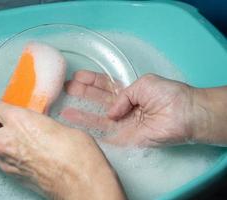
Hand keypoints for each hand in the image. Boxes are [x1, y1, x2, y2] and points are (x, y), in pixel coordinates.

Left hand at [0, 97, 125, 199]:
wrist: (80, 181)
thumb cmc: (76, 151)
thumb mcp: (60, 126)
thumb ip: (41, 123)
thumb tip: (39, 124)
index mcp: (20, 120)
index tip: (2, 106)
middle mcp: (6, 140)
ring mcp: (6, 161)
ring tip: (9, 139)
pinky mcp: (12, 176)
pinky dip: (1, 155)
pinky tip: (18, 153)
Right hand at [62, 71, 195, 146]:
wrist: (184, 114)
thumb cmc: (167, 94)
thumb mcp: (143, 83)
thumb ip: (123, 95)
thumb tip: (110, 112)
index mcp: (128, 92)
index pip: (105, 86)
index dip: (91, 82)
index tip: (76, 77)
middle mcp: (123, 108)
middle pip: (97, 101)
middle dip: (81, 95)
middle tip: (64, 90)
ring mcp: (123, 124)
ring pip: (97, 119)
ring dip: (81, 114)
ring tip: (64, 109)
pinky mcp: (125, 139)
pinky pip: (105, 137)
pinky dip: (91, 133)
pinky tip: (77, 127)